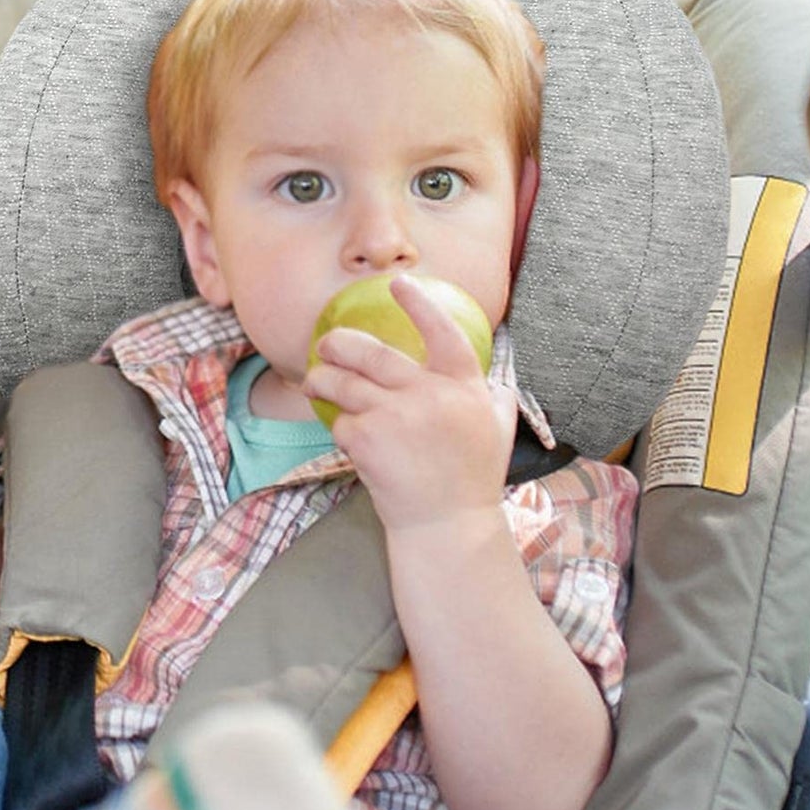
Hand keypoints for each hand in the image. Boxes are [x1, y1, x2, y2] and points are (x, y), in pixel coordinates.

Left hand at [303, 274, 513, 531]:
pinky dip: (339, 426)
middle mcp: (430, 394)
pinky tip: (346, 436)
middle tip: (326, 345)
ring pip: (342, 382)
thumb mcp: (496, 432)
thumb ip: (492, 399)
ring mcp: (396, 415)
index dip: (419, 304)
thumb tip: (494, 380)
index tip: (398, 282)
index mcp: (464, 386)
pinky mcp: (368, 439)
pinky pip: (340, 420)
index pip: (442, 332)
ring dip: (320, 381)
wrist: (447, 527)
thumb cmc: (471, 480)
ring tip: (313, 384)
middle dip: (338, 343)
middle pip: (370, 351)